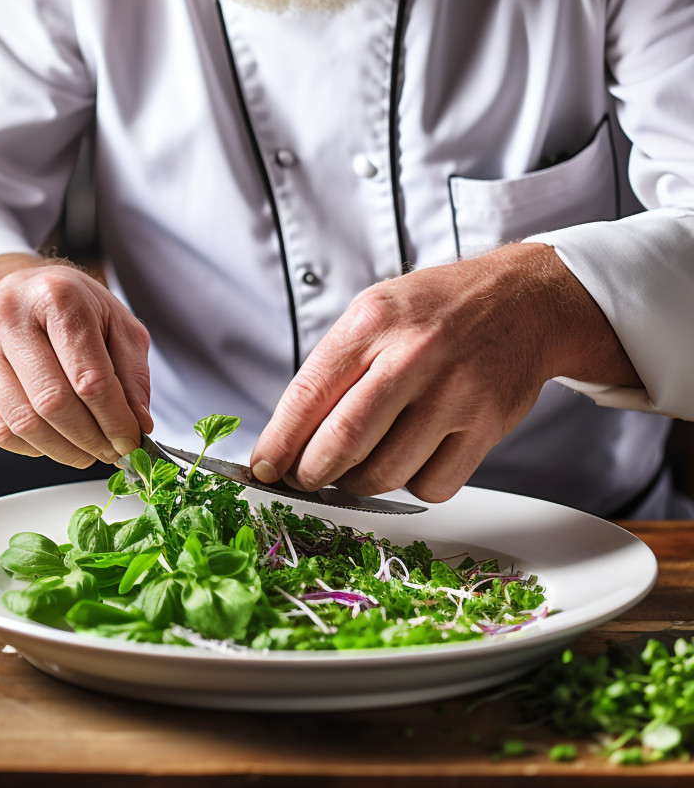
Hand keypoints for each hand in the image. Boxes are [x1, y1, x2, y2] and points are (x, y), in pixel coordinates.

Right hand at [0, 258, 151, 466]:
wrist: (21, 293)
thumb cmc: (73, 309)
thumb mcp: (118, 326)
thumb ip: (133, 375)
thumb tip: (137, 423)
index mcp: (56, 297)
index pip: (89, 377)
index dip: (114, 419)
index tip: (131, 441)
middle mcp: (8, 317)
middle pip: (53, 403)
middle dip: (90, 439)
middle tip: (111, 451)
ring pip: (22, 424)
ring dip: (62, 450)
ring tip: (87, 451)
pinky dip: (31, 448)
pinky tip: (54, 441)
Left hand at [250, 243, 640, 502]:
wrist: (524, 300)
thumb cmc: (437, 310)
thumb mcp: (374, 311)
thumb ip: (333, 368)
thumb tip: (288, 436)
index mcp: (373, 322)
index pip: (309, 394)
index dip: (279, 441)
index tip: (264, 466)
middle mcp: (413, 355)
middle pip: (344, 441)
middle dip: (311, 473)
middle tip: (303, 478)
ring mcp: (455, 392)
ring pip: (386, 472)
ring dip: (357, 484)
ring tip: (355, 467)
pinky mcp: (487, 425)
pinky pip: (433, 486)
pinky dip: (410, 487)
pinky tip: (409, 460)